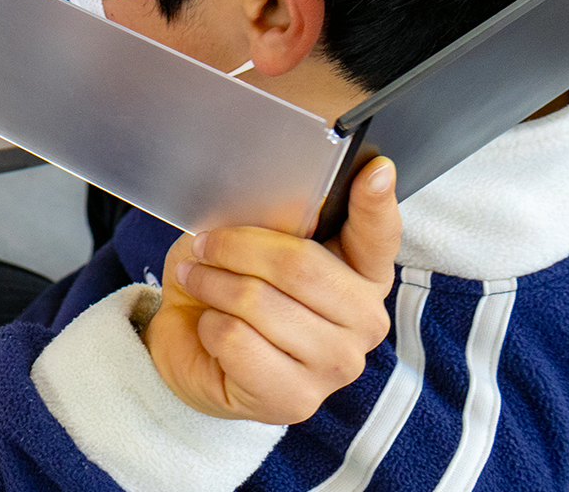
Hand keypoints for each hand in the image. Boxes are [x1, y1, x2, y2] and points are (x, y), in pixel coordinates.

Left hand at [142, 157, 400, 423]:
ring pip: (258, 303)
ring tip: (198, 280)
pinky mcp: (296, 399)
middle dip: (235, 247)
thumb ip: (278, 220)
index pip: (379, 234)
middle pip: (299, 266)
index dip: (375, 201)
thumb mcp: (250, 242)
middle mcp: (365, 322)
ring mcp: (337, 366)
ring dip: (212, 284)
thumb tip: (283, 193)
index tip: (374, 169)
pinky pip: (237, 340)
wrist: (190, 345)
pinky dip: (209, 326)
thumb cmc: (229, 285)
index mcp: (363, 274)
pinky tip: (212, 329)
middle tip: (203, 245)